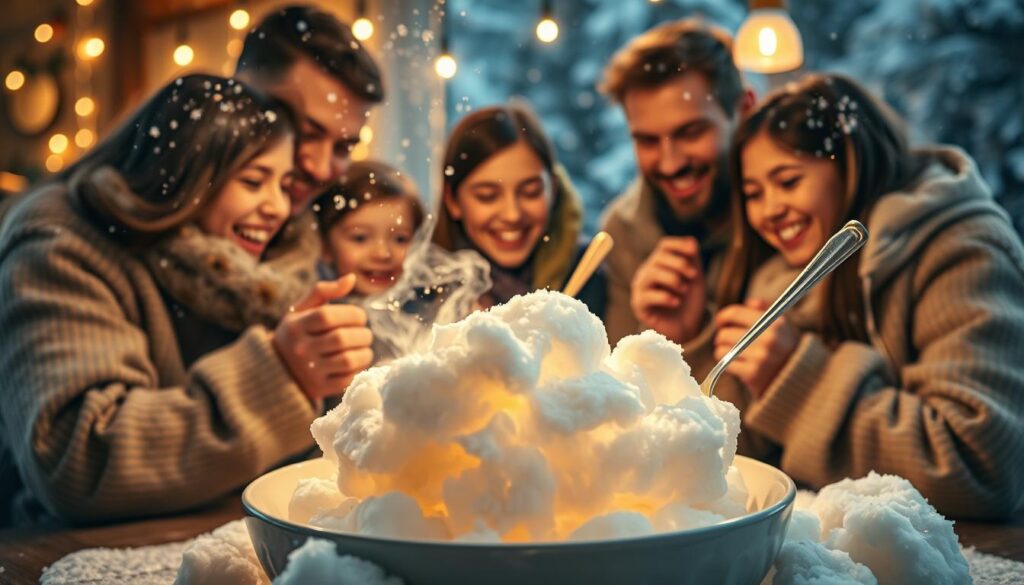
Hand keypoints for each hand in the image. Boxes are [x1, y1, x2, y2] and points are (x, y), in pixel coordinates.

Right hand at [273, 274, 373, 400]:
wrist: (278, 369)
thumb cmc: (297, 332)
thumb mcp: (302, 309)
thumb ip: (324, 291)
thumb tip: (351, 278)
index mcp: (296, 326)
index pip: (328, 316)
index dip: (351, 314)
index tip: (359, 317)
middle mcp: (300, 349)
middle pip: (341, 338)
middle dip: (362, 333)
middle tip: (365, 333)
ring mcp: (310, 371)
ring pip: (348, 360)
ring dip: (365, 352)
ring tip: (364, 346)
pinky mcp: (320, 388)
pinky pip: (348, 378)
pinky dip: (359, 368)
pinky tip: (357, 361)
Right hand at [629, 237, 706, 344]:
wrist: (686, 328)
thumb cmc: (689, 302)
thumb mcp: (695, 279)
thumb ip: (693, 260)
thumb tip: (691, 241)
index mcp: (660, 263)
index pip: (664, 246)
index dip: (679, 246)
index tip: (693, 253)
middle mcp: (647, 273)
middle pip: (658, 258)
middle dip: (679, 264)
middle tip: (694, 277)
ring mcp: (640, 288)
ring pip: (651, 274)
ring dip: (672, 279)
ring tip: (684, 290)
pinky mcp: (639, 305)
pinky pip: (647, 296)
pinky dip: (665, 297)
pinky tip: (676, 302)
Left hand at [713, 299, 799, 397]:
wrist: (802, 381)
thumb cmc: (789, 350)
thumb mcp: (785, 327)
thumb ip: (767, 311)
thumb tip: (748, 302)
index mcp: (774, 323)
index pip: (735, 313)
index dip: (723, 316)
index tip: (721, 322)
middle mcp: (768, 338)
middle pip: (724, 333)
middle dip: (722, 338)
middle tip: (727, 341)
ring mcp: (760, 357)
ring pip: (722, 348)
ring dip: (723, 351)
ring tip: (732, 353)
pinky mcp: (753, 374)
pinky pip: (726, 363)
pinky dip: (727, 363)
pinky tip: (736, 364)